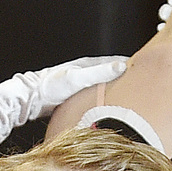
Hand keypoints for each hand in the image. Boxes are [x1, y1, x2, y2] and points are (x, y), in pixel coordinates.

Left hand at [15, 54, 133, 117]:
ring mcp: (77, 84)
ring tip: (123, 96)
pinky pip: (92, 97)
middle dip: (120, 77)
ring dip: (111, 90)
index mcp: (85, 65)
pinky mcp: (73, 96)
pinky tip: (103, 108)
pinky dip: (100, 100)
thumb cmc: (51, 87)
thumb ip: (99, 73)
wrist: (30, 98)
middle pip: (106, 74)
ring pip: (100, 86)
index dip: (126, 64)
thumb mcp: (77, 78)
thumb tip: (121, 66)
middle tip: (135, 82)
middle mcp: (82, 72)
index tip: (141, 66)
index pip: (112, 62)